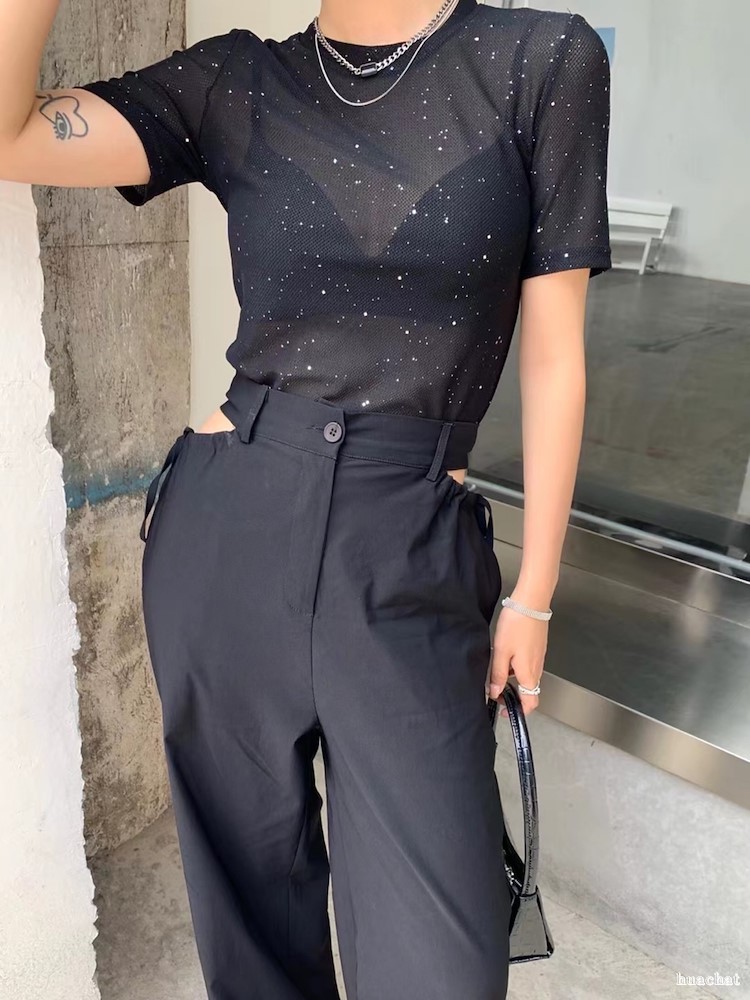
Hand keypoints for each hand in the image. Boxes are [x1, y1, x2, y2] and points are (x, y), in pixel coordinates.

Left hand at [486, 598, 548, 716]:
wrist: (531, 603)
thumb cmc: (517, 625)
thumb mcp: (501, 652)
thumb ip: (498, 675)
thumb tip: (495, 693)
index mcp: (528, 674)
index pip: (530, 703)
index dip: (518, 711)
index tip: (504, 710)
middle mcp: (537, 668)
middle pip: (529, 692)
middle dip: (513, 696)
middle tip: (497, 691)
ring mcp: (539, 658)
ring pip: (528, 678)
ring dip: (514, 681)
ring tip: (498, 672)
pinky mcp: (538, 648)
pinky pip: (529, 665)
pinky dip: (518, 668)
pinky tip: (506, 657)